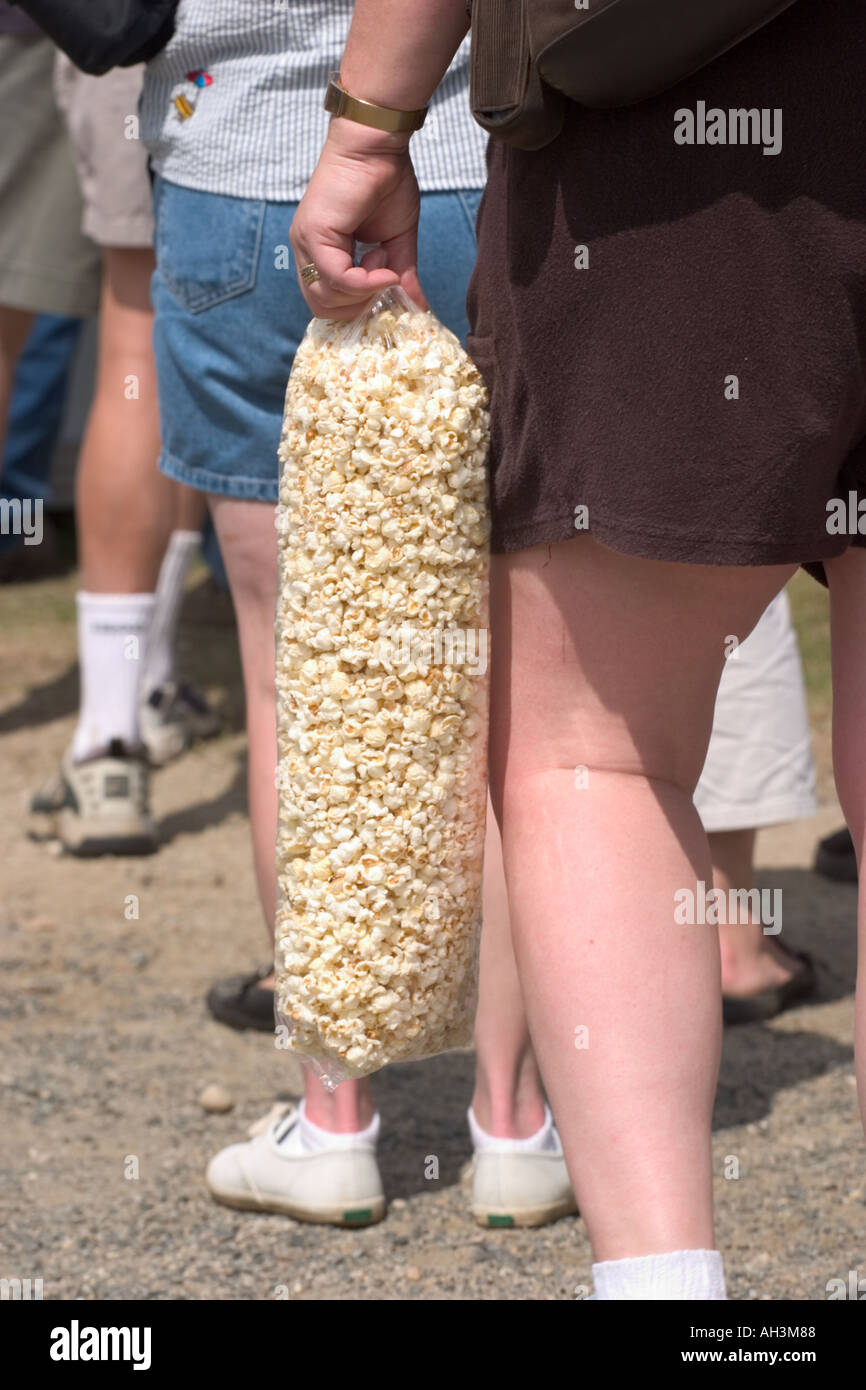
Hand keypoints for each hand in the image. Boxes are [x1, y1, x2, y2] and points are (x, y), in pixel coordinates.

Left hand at [290, 118, 427, 319]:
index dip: (359, 307)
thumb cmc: (385, 182)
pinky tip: (383, 264)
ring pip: (326, 298)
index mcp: (320, 253)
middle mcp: (307, 251)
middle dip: (360, 307)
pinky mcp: (314, 234)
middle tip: (386, 283)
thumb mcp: (397, 241)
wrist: (376, 143)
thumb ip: (402, 277)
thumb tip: (420, 309)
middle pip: (323, 308)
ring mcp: (306, 243)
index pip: (328, 303)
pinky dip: (364, 282)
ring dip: (364, 292)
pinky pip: (336, 278)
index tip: (388, 287)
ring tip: (384, 262)